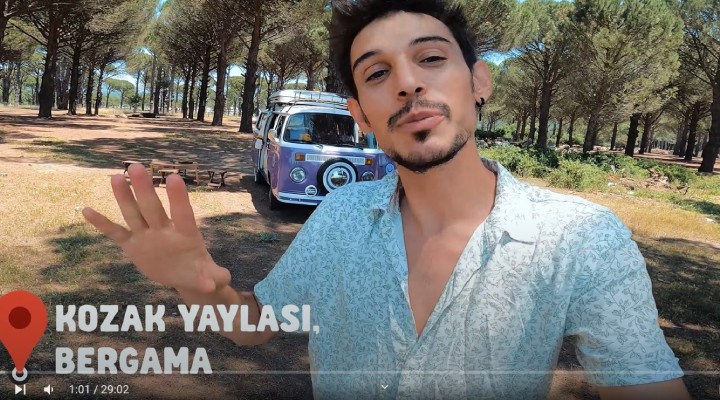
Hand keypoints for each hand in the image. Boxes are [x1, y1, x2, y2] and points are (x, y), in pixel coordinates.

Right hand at [82, 163, 230, 293]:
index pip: (182, 214)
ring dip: (124, 197)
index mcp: (186, 235)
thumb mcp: (209, 277)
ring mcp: (147, 236)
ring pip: (134, 214)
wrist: (185, 275)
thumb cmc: (200, 271)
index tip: (173, 178)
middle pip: (153, 208)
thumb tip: (220, 283)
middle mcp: (164, 231)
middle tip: (136, 166)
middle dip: (145, 189)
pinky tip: (87, 210)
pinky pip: (116, 233)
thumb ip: (214, 277)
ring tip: (115, 177)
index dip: (178, 198)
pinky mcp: (133, 245)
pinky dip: (102, 224)